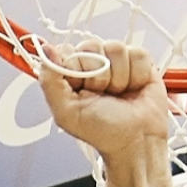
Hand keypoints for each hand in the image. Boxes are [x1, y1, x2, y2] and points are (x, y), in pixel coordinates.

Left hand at [36, 39, 179, 186]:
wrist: (136, 142)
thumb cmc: (102, 132)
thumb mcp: (66, 112)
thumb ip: (50, 81)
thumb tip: (46, 49)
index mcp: (72, 74)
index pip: (68, 50)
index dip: (76, 67)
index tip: (82, 88)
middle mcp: (93, 65)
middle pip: (92, 44)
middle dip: (98, 73)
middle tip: (102, 94)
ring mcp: (117, 62)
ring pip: (115, 47)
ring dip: (119, 76)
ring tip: (119, 94)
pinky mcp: (140, 63)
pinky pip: (137, 53)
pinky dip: (137, 74)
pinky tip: (134, 88)